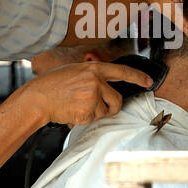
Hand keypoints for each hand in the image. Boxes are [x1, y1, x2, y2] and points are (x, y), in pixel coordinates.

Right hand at [20, 62, 152, 125]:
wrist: (38, 98)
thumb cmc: (53, 84)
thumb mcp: (74, 70)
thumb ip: (92, 75)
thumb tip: (105, 85)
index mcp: (93, 68)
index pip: (121, 71)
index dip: (137, 77)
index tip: (149, 82)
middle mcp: (95, 81)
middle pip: (117, 100)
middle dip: (111, 107)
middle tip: (96, 107)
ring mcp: (92, 96)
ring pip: (105, 112)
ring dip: (94, 113)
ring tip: (76, 106)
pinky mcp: (87, 111)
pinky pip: (94, 119)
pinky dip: (84, 119)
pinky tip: (72, 111)